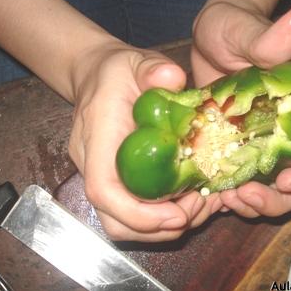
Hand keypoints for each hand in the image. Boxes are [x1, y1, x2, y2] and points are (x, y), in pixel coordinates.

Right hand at [68, 39, 221, 240]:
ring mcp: (102, 177)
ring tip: (196, 205)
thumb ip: (152, 69)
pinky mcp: (114, 181)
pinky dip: (160, 217)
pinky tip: (186, 198)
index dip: (138, 214)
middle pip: (114, 221)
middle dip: (157, 228)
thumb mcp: (134, 62)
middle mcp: (94, 166)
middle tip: (197, 207)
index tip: (177, 214)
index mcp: (97, 140)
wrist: (97, 79)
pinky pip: (132, 213)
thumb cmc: (115, 72)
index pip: (104, 191)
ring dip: (161, 227)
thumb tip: (172, 78)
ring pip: (123, 224)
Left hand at [192, 2, 290, 216]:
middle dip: (278, 198)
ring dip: (253, 202)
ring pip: (269, 186)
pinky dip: (230, 193)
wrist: (208, 40)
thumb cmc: (232, 29)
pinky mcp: (232, 149)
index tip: (287, 180)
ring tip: (227, 200)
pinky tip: (213, 194)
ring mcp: (258, 143)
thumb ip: (268, 39)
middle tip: (246, 198)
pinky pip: (238, 180)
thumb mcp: (244, 32)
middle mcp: (285, 130)